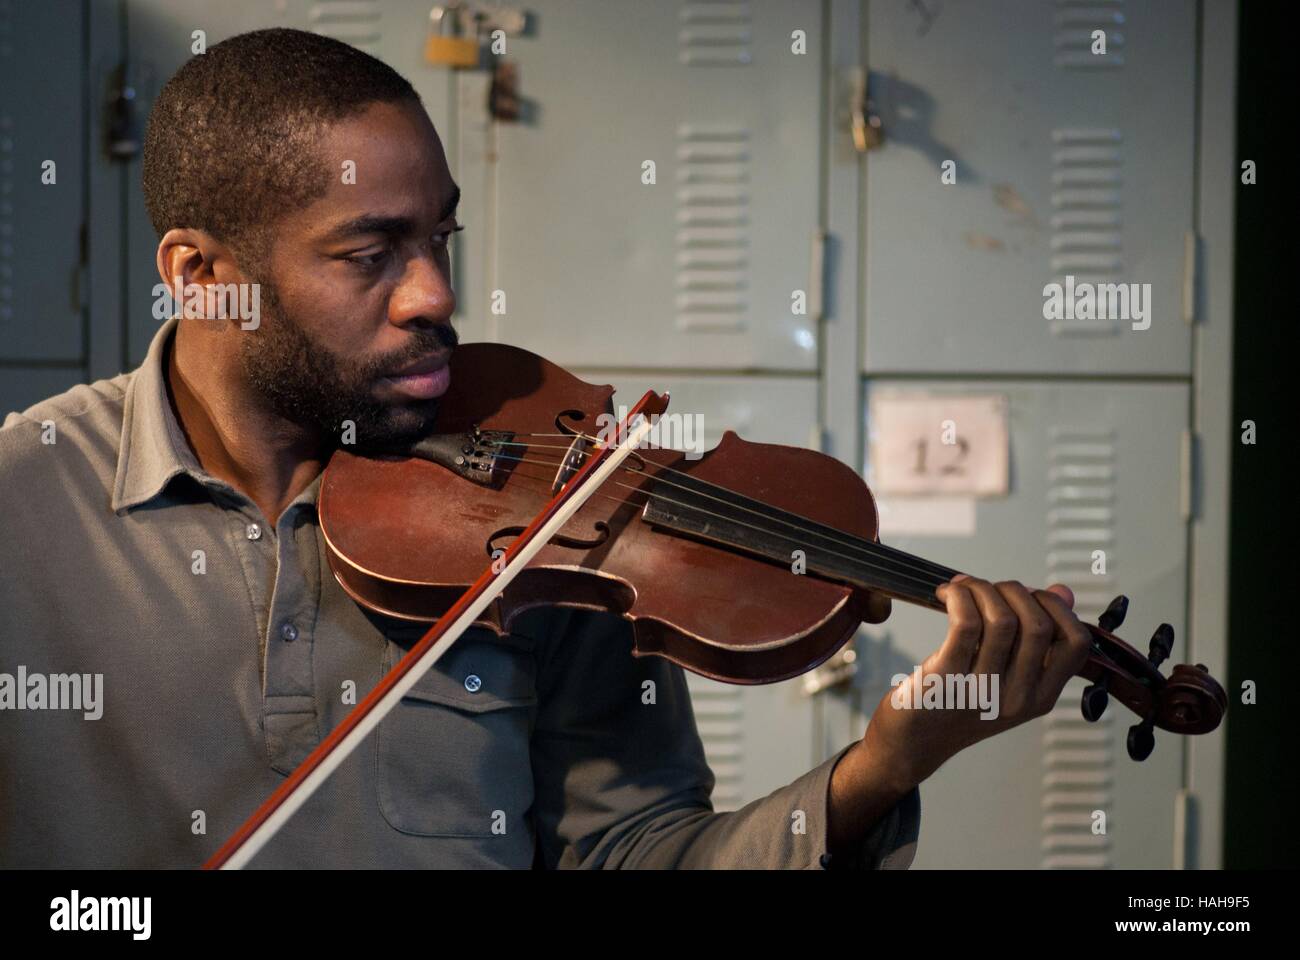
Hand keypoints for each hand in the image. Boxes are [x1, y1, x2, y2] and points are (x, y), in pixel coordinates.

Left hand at [860, 574, 1091, 793]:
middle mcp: (1017, 698)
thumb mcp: (1006, 678)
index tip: (1029, 595)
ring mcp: (982, 692)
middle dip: (1014, 590)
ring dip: (982, 589)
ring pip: (1002, 619)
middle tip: (987, 589)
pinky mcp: (946, 680)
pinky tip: (946, 595)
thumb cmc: (956, 705)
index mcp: (1039, 697)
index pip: (1076, 644)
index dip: (1057, 607)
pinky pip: (964, 624)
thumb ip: (1036, 640)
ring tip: (963, 589)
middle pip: (1037, 624)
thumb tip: (1063, 592)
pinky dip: (958, 597)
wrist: (912, 744)